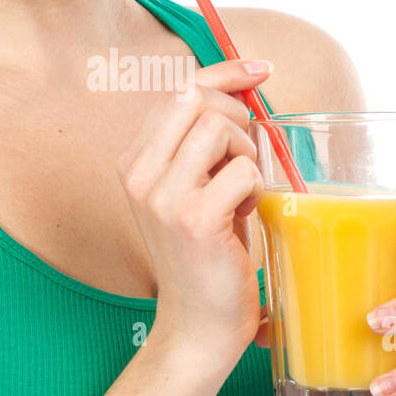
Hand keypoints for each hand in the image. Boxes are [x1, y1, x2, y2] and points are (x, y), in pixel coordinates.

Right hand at [116, 58, 270, 368]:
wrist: (197, 327)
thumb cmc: (207, 255)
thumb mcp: (196, 190)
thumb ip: (205, 145)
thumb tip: (245, 90)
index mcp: (135, 161)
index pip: (180, 90)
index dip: (224, 72)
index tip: (261, 69)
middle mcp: (139, 173)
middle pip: (197, 99)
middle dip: (238, 118)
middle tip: (247, 159)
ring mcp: (162, 196)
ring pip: (220, 129)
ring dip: (246, 156)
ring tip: (240, 195)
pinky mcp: (192, 220)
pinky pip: (243, 171)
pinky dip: (255, 190)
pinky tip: (242, 219)